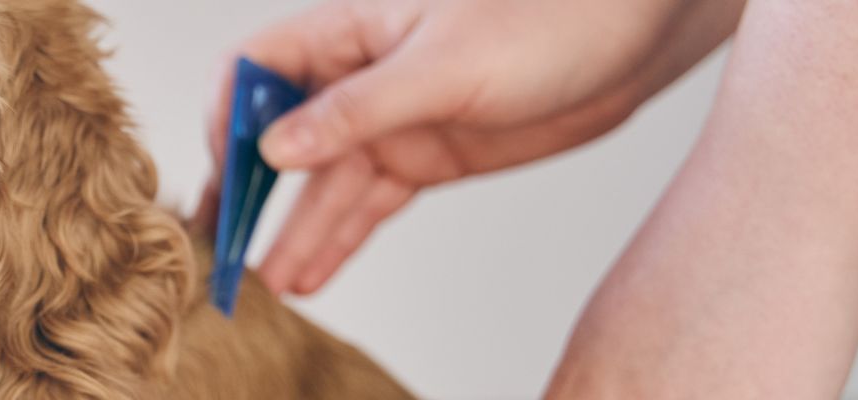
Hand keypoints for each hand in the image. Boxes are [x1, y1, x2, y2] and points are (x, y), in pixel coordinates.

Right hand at [193, 0, 744, 295]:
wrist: (630, 40)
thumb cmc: (548, 20)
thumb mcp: (444, 65)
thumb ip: (357, 109)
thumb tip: (275, 148)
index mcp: (350, 32)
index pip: (257, 69)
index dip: (231, 118)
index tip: (230, 171)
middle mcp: (360, 78)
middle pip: (280, 137)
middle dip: (249, 190)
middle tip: (227, 243)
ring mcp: (391, 122)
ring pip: (322, 184)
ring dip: (292, 230)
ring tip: (263, 281)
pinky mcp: (425, 158)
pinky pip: (366, 205)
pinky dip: (337, 239)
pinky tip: (308, 274)